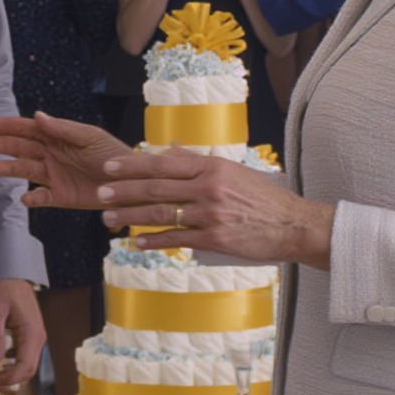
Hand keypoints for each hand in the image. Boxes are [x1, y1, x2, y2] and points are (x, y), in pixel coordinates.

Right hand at [0, 111, 133, 208]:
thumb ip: (63, 129)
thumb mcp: (90, 137)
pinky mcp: (61, 196)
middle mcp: (52, 155)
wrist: (132, 183)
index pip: (29, 130)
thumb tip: (38, 116)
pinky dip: (32, 199)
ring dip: (9, 168)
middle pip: (22, 149)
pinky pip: (42, 198)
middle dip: (2, 145)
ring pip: (26, 171)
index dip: (9, 127)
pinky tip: (24, 198)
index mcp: (58, 137)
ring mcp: (55, 176)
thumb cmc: (114, 155)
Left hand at [0, 277, 45, 387]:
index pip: (23, 367)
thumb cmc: (4, 290)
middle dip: (9, 381)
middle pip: (28, 370)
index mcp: (31, 334)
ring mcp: (37, 336)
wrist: (13, 275)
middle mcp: (38, 338)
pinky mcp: (32, 334)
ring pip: (27, 365)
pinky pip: (26, 355)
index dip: (8, 380)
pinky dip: (13, 364)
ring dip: (11, 374)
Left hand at [93, 149, 333, 266]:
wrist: (293, 225)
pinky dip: (154, 240)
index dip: (133, 165)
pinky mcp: (215, 239)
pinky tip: (137, 240)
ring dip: (131, 216)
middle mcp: (209, 188)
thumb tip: (166, 154)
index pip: (164, 163)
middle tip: (100, 194)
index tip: (111, 167)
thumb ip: (199, 163)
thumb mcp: (233, 171)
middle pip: (157, 187)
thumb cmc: (263, 199)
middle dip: (124, 191)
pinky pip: (177, 238)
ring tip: (109, 219)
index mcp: (213, 167)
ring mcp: (211, 214)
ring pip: (162, 213)